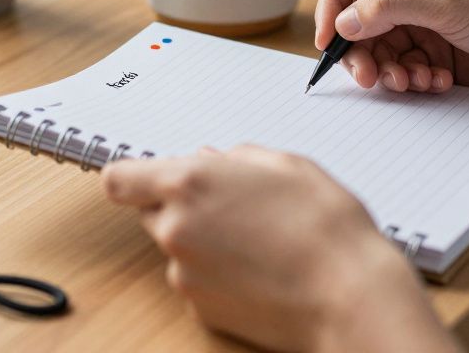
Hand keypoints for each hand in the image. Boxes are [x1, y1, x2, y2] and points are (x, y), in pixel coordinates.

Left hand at [102, 146, 457, 351]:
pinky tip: (259, 269)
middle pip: (149, 212)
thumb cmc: (325, 225)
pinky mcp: (200, 309)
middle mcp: (175, 228)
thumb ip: (236, 158)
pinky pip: (197, 280)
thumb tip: (212, 162)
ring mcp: (184, 273)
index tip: (147, 178)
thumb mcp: (285, 164)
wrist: (348, 294)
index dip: (133, 177)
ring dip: (202, 240)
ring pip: (177, 247)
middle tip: (229, 204)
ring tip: (258, 239)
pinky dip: (218, 274)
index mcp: (189, 183)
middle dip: (178, 205)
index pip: (119, 179)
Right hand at [315, 0, 468, 98]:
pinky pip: (402, 71)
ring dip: (390, 71)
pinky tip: (438, 82)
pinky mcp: (435, 57)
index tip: (328, 40)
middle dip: (362, 52)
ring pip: (379, 52)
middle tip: (369, 78)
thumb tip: (343, 22)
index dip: (332, 6)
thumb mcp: (448, 5)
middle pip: (359, 22)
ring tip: (414, 80)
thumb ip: (390, 8)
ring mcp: (424, 26)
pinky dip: (412, 81)